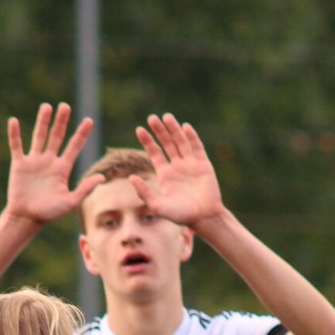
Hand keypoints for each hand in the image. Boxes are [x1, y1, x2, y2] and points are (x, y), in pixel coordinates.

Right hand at [6, 102, 104, 224]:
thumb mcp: (70, 202)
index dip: (81, 134)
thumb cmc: (49, 213)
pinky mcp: (19, 164)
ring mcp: (34, 161)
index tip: (89, 120)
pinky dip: (14, 134)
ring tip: (47, 106)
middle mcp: (49, 161)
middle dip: (61, 122)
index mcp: (62, 168)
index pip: (74, 147)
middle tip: (65, 106)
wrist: (26, 218)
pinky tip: (13, 121)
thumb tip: (102, 177)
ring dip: (42, 122)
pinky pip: (17, 146)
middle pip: (57, 136)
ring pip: (39, 137)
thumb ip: (85, 189)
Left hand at [130, 113, 225, 229]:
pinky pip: (197, 148)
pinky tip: (185, 127)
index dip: (148, 141)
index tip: (139, 129)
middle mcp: (177, 166)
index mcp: (166, 174)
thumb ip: (144, 193)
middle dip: (160, 131)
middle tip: (152, 118)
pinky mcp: (204, 165)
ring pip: (181, 142)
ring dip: (174, 129)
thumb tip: (131, 178)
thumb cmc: (180, 215)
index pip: (155, 153)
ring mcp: (191, 164)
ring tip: (166, 117)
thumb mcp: (157, 206)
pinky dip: (191, 137)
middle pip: (167, 143)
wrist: (203, 218)